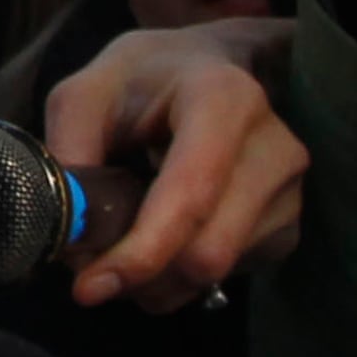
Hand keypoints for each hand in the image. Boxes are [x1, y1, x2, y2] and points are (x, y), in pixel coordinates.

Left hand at [41, 20, 307, 311]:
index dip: (141, 252)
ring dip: (155, 280)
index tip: (88, 287)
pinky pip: (226, 278)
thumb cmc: (145, 81)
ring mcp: (288, 190)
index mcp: (225, 99)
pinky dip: (179, 277)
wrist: (208, 69)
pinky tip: (165, 236)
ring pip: (213, 274)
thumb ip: (70, 150)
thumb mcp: (88, 93)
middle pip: (207, 251)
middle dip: (140, 274)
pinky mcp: (288, 226)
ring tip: (126, 237)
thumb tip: (68, 229)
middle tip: (91, 263)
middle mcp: (273, 146)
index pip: (191, 194)